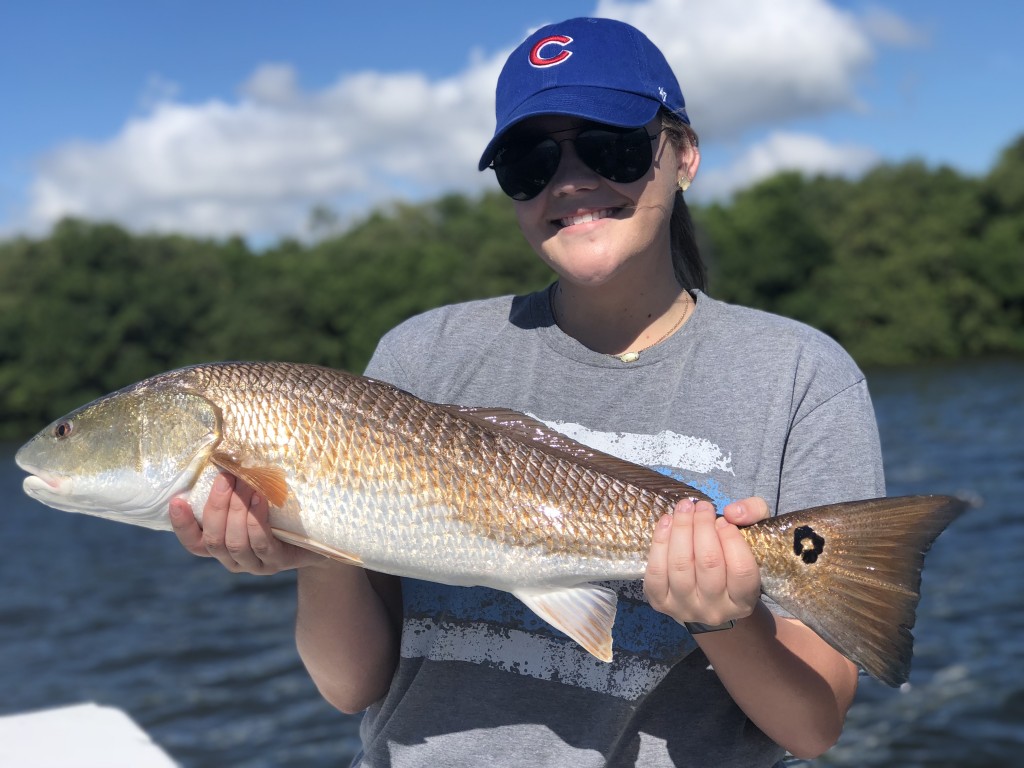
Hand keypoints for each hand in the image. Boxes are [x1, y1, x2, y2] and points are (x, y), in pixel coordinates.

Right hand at [169, 472, 327, 574]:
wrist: (318, 536)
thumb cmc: (280, 512)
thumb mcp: (254, 499)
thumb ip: (235, 488)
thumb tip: (224, 454)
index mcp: (221, 546)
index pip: (194, 542)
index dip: (182, 525)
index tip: (176, 501)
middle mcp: (234, 559)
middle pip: (214, 540)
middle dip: (217, 507)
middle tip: (226, 478)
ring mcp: (255, 565)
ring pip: (235, 543)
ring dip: (237, 512)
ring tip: (245, 485)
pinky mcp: (277, 562)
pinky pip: (262, 545)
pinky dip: (257, 521)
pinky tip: (260, 499)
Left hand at [644, 496, 767, 625]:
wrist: (709, 597)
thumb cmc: (733, 561)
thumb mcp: (756, 537)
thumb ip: (755, 514)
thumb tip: (732, 512)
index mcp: (744, 602)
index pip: (741, 569)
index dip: (732, 539)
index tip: (724, 520)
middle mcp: (715, 611)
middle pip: (708, 563)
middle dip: (703, 527)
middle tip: (702, 506)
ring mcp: (685, 608)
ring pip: (680, 565)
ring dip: (681, 529)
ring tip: (684, 507)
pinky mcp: (660, 602)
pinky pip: (656, 571)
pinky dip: (659, 542)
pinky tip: (666, 522)